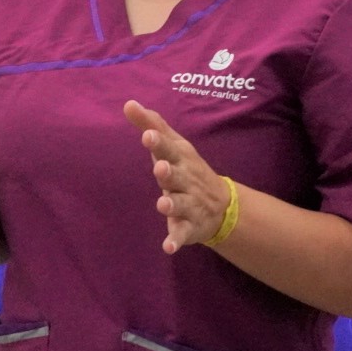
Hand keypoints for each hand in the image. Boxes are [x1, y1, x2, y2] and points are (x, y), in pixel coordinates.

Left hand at [124, 100, 231, 253]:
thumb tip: (128, 103)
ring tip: (162, 204)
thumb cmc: (187, 169)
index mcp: (181, 160)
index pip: (169, 148)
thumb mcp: (174, 146)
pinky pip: (182, 234)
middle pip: (176, 176)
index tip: (147, 135)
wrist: (223, 206)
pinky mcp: (189, 228)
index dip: (159, 142)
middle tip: (159, 168)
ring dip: (172, 204)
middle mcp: (187, 181)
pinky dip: (176, 241)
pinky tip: (168, 247)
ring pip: (180, 205)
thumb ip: (152, 125)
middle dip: (169, 172)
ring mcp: (190, 204)